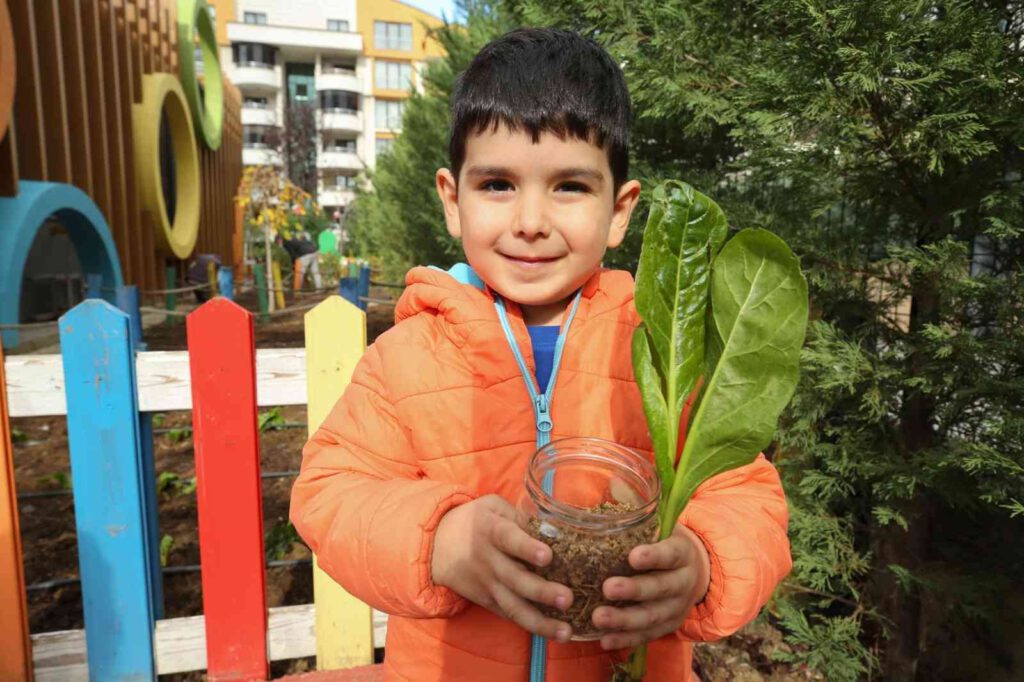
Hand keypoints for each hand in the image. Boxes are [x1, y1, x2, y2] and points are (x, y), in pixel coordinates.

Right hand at [431, 494, 573, 640]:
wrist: (437, 545)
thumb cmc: (475, 521)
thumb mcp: (493, 507)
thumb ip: (520, 516)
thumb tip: (554, 529)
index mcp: (491, 531)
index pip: (509, 540)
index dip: (527, 548)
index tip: (547, 556)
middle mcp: (489, 561)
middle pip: (515, 580)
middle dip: (541, 591)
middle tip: (567, 598)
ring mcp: (488, 585)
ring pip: (513, 607)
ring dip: (540, 622)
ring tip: (565, 631)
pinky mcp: (488, 602)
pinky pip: (510, 616)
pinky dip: (531, 626)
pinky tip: (554, 633)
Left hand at [592, 523, 710, 650]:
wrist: (696, 571)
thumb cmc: (665, 542)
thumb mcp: (661, 525)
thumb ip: (641, 514)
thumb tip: (614, 484)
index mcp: (682, 552)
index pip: (670, 554)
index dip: (653, 556)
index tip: (633, 556)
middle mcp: (684, 582)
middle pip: (660, 588)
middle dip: (634, 590)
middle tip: (607, 588)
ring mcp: (677, 608)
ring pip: (652, 617)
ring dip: (624, 620)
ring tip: (598, 618)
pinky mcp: (668, 627)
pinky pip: (647, 636)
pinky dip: (626, 640)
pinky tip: (605, 640)